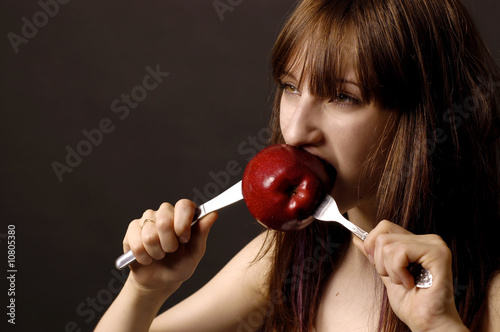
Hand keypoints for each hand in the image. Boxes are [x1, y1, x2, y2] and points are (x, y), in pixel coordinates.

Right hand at [123, 199, 217, 294]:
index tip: (184, 238)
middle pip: (164, 220)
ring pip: (149, 234)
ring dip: (156, 252)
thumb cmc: (179, 265)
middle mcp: (165, 212)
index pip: (184, 205)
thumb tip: (213, 214)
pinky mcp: (132, 229)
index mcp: (182, 215)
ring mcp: (147, 219)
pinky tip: (147, 258)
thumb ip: (202, 233)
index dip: (183, 223)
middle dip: (169, 243)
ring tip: (159, 255)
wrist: (159, 281)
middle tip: (171, 250)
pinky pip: (136, 242)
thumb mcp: (194, 253)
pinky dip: (143, 256)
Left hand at [353, 220, 467, 330]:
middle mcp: (428, 240)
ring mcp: (434, 245)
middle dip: (380, 262)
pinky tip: (411, 282)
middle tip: (397, 279)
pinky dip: (398, 271)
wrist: (426, 324)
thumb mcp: (386, 274)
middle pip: (382, 235)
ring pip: (388, 244)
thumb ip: (374, 255)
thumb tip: (357, 238)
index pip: (384, 227)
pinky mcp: (437, 253)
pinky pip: (401, 251)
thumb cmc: (412, 304)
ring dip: (390, 270)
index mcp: (417, 242)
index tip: (383, 268)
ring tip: (406, 282)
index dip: (374, 247)